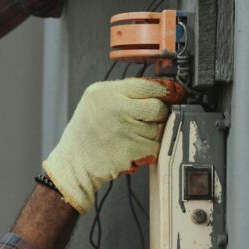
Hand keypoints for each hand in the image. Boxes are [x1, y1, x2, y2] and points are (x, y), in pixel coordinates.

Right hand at [43, 79, 169, 213]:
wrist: (74, 162)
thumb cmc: (85, 133)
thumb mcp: (96, 101)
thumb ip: (124, 92)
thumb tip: (160, 89)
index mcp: (106, 92)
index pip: (148, 85)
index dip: (166, 90)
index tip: (174, 94)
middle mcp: (117, 108)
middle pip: (158, 107)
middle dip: (157, 115)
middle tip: (144, 121)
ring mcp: (126, 129)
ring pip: (158, 128)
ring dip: (150, 134)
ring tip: (129, 137)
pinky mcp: (133, 149)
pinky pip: (155, 146)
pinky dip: (148, 149)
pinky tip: (131, 148)